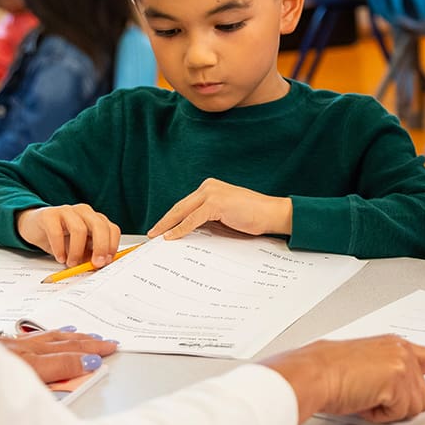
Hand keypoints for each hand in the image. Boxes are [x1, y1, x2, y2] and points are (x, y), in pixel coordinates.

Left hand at [0, 328, 118, 383]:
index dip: (83, 362)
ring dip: (73, 338)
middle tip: (108, 345)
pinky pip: (31, 335)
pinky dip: (50, 334)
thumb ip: (48, 382)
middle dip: (87, 346)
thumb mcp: (14, 394)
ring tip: (91, 338)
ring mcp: (7, 346)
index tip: (100, 363)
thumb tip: (81, 368)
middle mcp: (18, 352)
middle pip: (60, 346)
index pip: (62, 362)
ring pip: (49, 337)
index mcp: (24, 365)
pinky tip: (57, 333)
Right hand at [16, 205, 121, 266]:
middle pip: (100, 226)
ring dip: (77, 251)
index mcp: (96, 219)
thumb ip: (90, 253)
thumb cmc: (61, 237)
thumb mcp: (80, 248)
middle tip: (95, 264)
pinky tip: (60, 258)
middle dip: (101, 247)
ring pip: (79, 229)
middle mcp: (84, 212)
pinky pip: (57, 232)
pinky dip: (59, 248)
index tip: (107, 261)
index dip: (112, 246)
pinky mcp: (49, 214)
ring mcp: (67, 211)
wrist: (35, 227)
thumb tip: (100, 265)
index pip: (112, 229)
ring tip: (71, 263)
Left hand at [148, 178, 292, 240]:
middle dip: (165, 221)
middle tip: (152, 233)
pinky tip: (171, 237)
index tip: (161, 228)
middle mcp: (208, 187)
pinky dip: (180, 229)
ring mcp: (211, 193)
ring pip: (182, 211)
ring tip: (156, 236)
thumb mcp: (225, 217)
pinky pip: (192, 219)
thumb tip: (188, 232)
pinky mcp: (215, 203)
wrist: (272, 214)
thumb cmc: (253, 216)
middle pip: (180, 206)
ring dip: (168, 225)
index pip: (186, 204)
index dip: (171, 217)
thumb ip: (207, 219)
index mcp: (210, 187)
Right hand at [260, 335, 424, 423]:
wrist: (312, 373)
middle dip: (398, 407)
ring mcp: (403, 362)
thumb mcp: (370, 374)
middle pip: (423, 397)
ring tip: (362, 396)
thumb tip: (406, 404)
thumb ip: (395, 382)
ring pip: (412, 407)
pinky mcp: (398, 377)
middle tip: (368, 397)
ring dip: (387, 411)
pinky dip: (380, 414)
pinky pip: (399, 412)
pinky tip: (362, 399)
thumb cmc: (330, 376)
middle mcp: (404, 350)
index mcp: (398, 346)